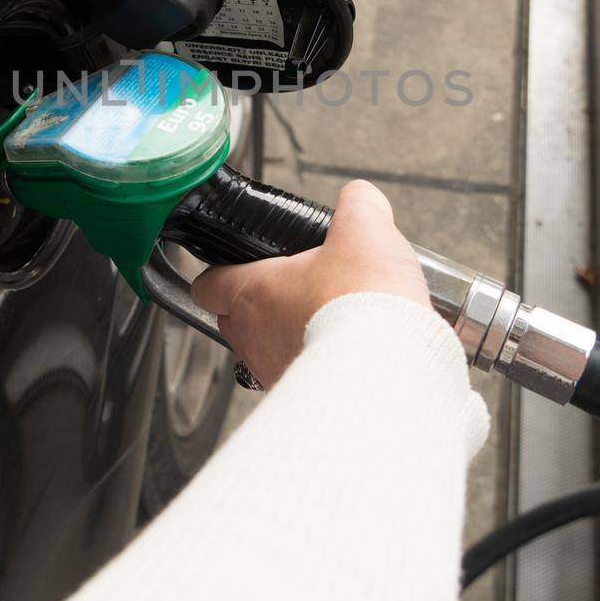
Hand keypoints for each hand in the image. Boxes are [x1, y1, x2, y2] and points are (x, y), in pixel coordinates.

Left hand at [189, 180, 429, 387]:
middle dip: (260, 305)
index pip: (208, 285)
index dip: (219, 273)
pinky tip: (347, 353)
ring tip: (326, 321)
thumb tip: (361, 200)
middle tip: (294, 289)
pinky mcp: (305, 399)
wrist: (391, 370)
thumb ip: (357, 206)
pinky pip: (298, 379)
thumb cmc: (364, 305)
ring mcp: (275, 373)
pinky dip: (316, 365)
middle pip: (234, 321)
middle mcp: (254, 339)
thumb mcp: (365, 230)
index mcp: (254, 293)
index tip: (231, 268)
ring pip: (264, 353)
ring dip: (287, 337)